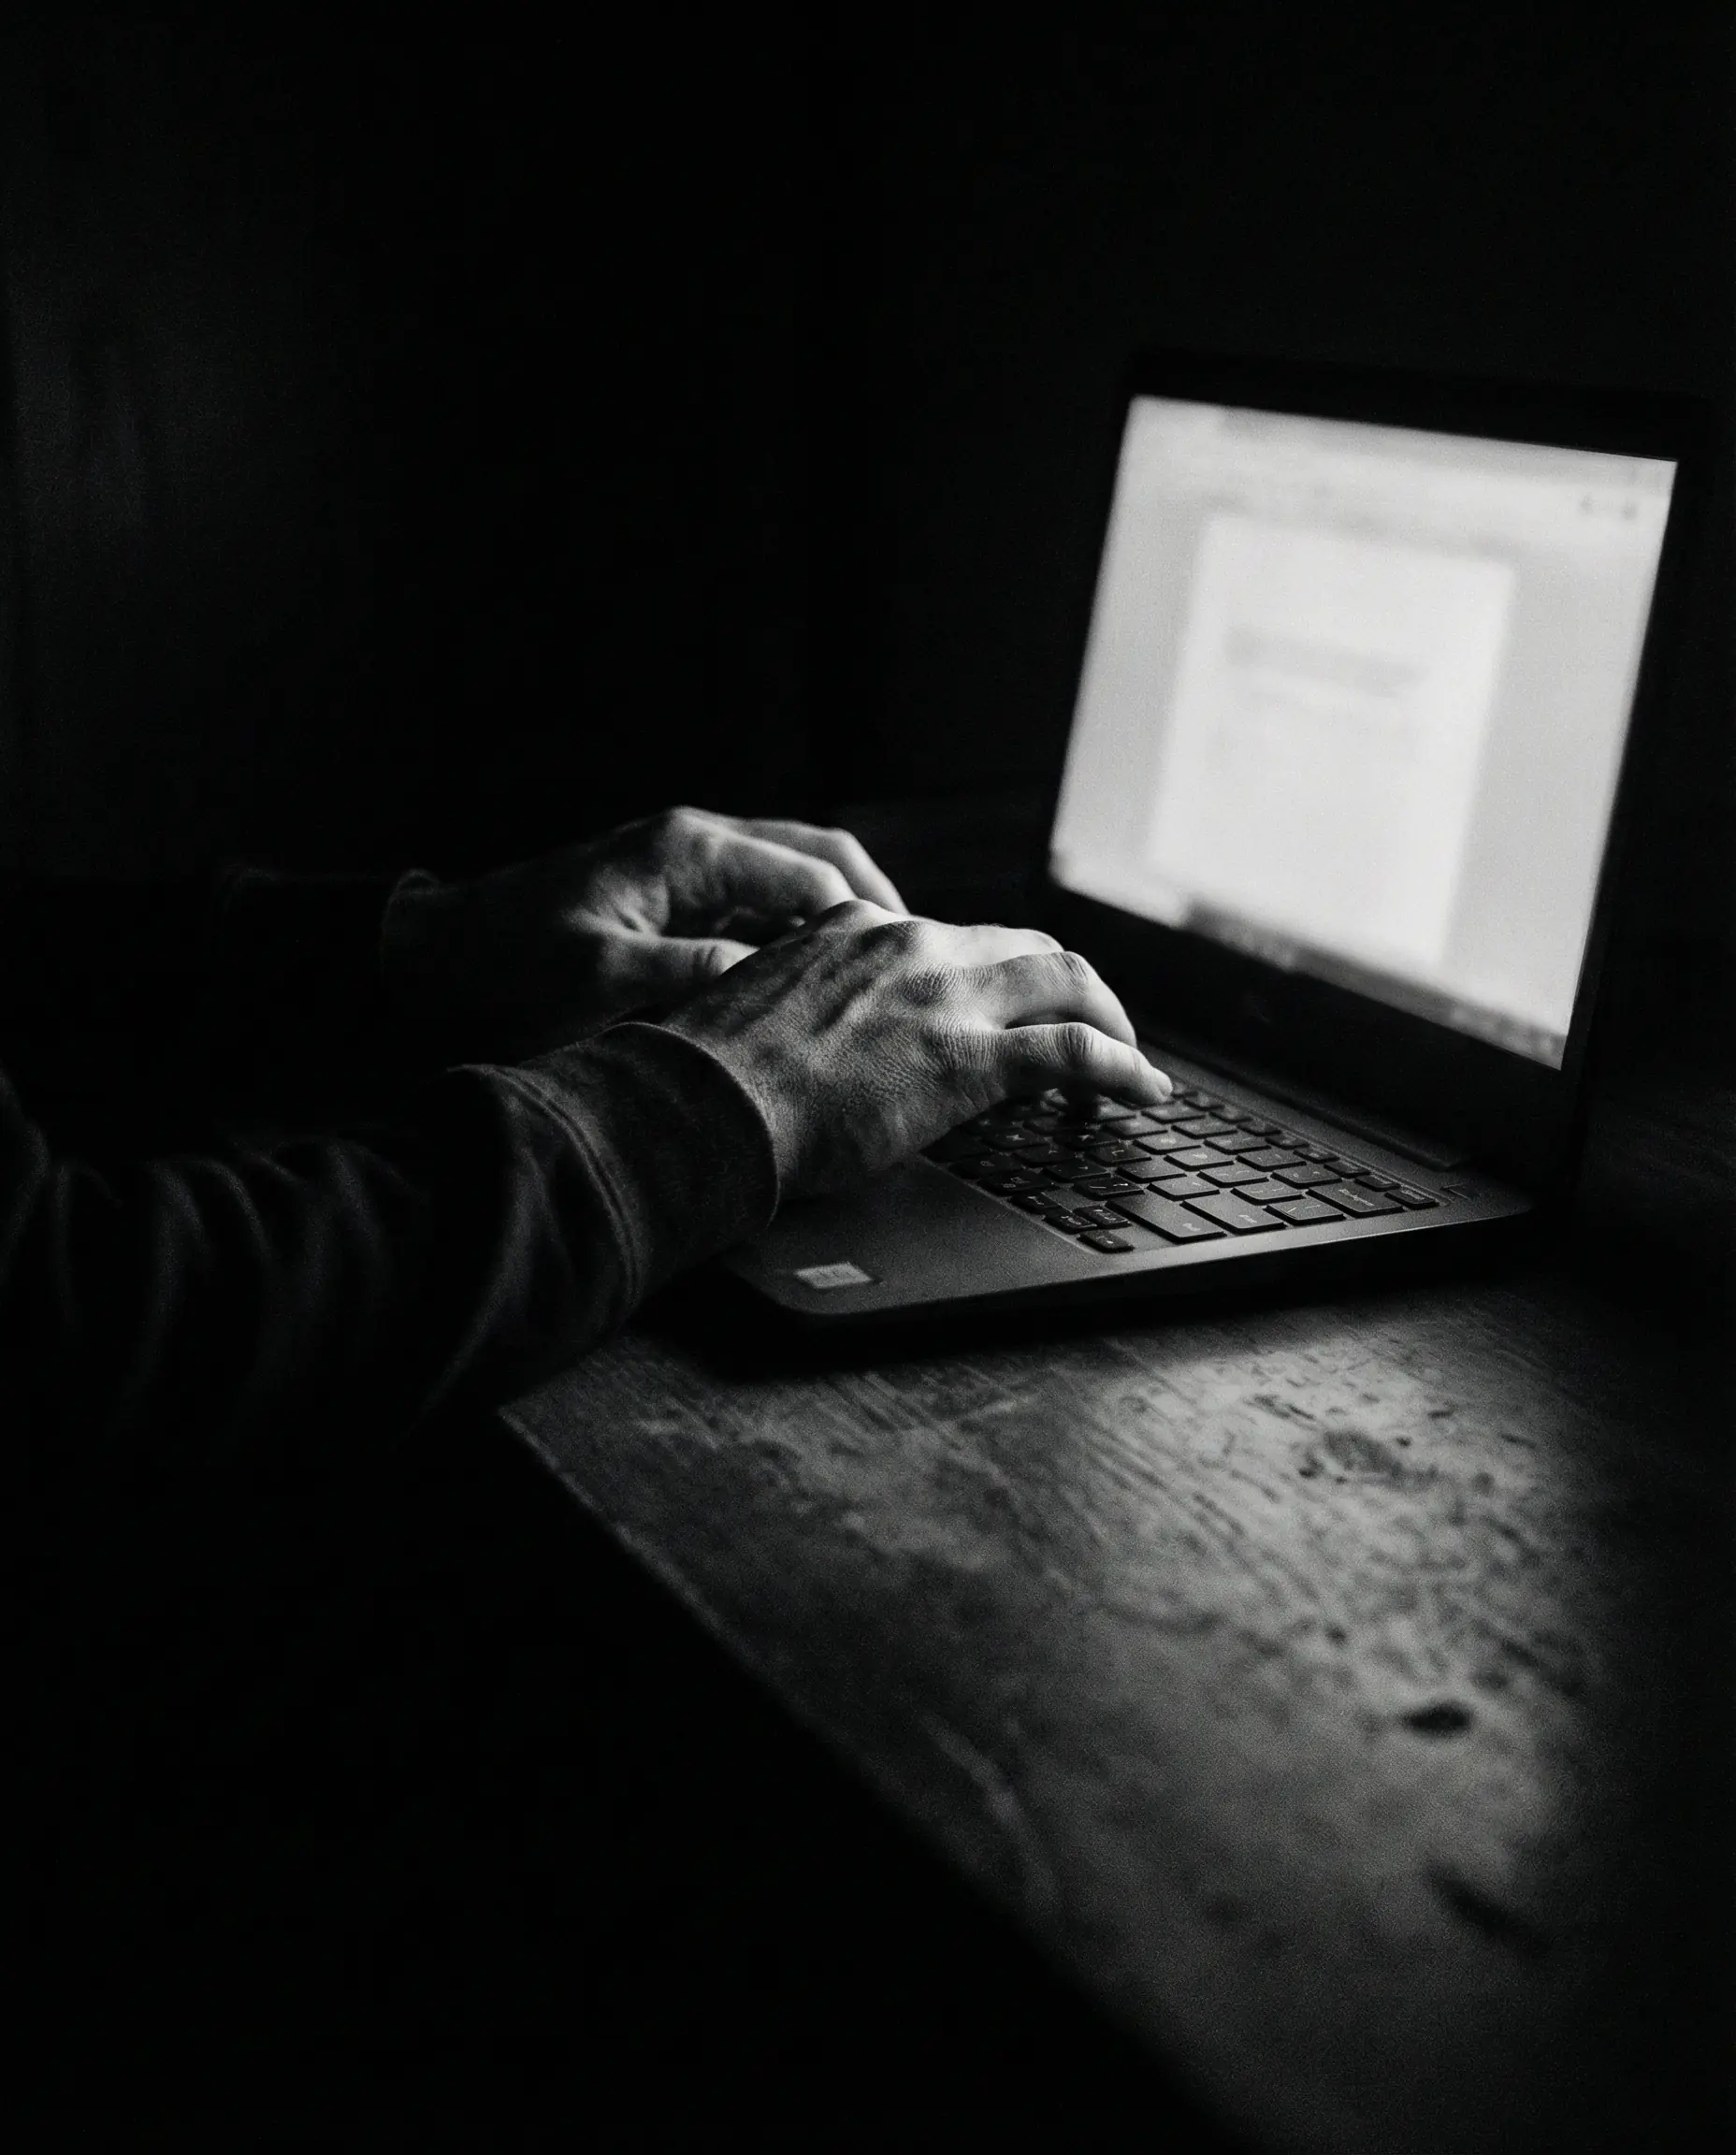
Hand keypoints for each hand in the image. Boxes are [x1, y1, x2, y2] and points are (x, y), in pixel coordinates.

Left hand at [383, 806, 906, 1057]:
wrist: (437, 956)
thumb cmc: (508, 966)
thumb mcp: (596, 978)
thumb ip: (687, 973)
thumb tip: (771, 979)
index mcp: (687, 850)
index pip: (812, 873)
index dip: (869, 921)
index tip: (911, 968)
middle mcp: (698, 843)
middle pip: (821, 859)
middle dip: (877, 907)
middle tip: (919, 966)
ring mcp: (689, 866)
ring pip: (797, 877)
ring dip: (843, 920)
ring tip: (885, 977)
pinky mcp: (677, 896)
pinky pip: (763, 903)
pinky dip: (802, 933)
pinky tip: (822, 984)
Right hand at [663, 901, 1172, 1196]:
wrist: (703, 1103)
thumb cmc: (713, 1078)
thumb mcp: (763, 1014)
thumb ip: (808, 1007)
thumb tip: (820, 1047)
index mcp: (856, 930)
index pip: (948, 937)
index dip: (991, 974)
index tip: (1003, 1004)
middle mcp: (911, 946)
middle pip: (1025, 947)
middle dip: (1071, 986)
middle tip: (1092, 1024)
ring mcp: (946, 996)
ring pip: (1068, 982)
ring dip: (1110, 1019)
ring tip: (1130, 1060)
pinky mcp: (972, 1058)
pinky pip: (1078, 1053)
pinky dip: (1124, 1070)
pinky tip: (1145, 1093)